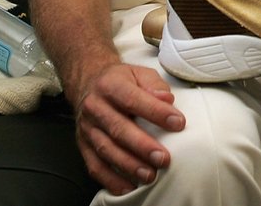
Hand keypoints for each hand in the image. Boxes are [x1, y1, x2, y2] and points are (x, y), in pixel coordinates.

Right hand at [71, 61, 184, 195]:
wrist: (88, 83)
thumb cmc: (120, 81)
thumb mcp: (139, 73)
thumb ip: (154, 85)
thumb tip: (167, 99)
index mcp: (110, 85)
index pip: (133, 99)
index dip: (156, 112)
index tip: (178, 123)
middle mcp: (95, 107)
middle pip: (119, 129)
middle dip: (142, 146)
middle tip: (163, 159)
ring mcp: (87, 128)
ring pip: (106, 150)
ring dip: (128, 166)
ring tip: (149, 175)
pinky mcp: (83, 145)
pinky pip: (94, 165)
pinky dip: (110, 179)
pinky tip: (127, 187)